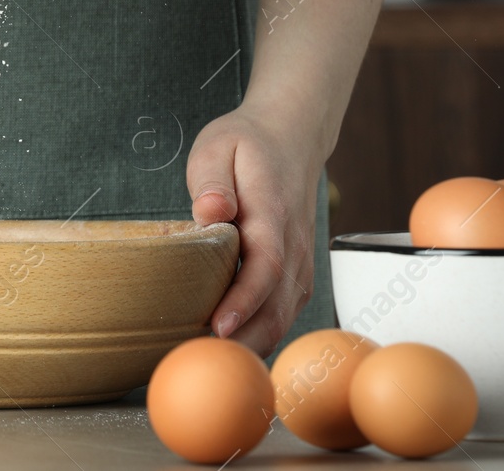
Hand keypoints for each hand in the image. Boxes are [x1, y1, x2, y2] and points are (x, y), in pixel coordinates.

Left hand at [186, 101, 325, 356]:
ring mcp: (301, 261)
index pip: (265, 264)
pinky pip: (283, 313)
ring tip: (210, 365)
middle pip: (277, 304)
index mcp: (271, 212)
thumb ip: (212, 180)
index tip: (219, 326)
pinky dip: (261, 336)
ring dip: (252, 344)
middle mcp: (294, 243)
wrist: (291, 138)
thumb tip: (211, 211)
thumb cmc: (247, 145)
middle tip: (203, 362)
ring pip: (283, 316)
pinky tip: (230, 351)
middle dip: (245, 339)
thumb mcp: (218, 146)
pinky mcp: (297, 273)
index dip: (244, 300)